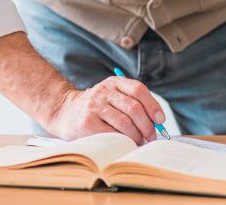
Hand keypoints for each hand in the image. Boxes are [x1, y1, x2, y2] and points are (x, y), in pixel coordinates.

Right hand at [44, 76, 165, 144]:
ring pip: (125, 122)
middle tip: (151, 136)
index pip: (138, 90)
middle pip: (134, 107)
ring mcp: (94, 106)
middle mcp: (104, 91)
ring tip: (139, 141)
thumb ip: (132, 104)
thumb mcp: (111, 97)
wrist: (64, 111)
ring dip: (137, 135)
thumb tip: (157, 123)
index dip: (153, 105)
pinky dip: (123, 141)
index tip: (160, 120)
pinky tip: (125, 143)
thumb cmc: (95, 107)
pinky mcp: (87, 122)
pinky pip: (112, 134)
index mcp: (114, 83)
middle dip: (147, 125)